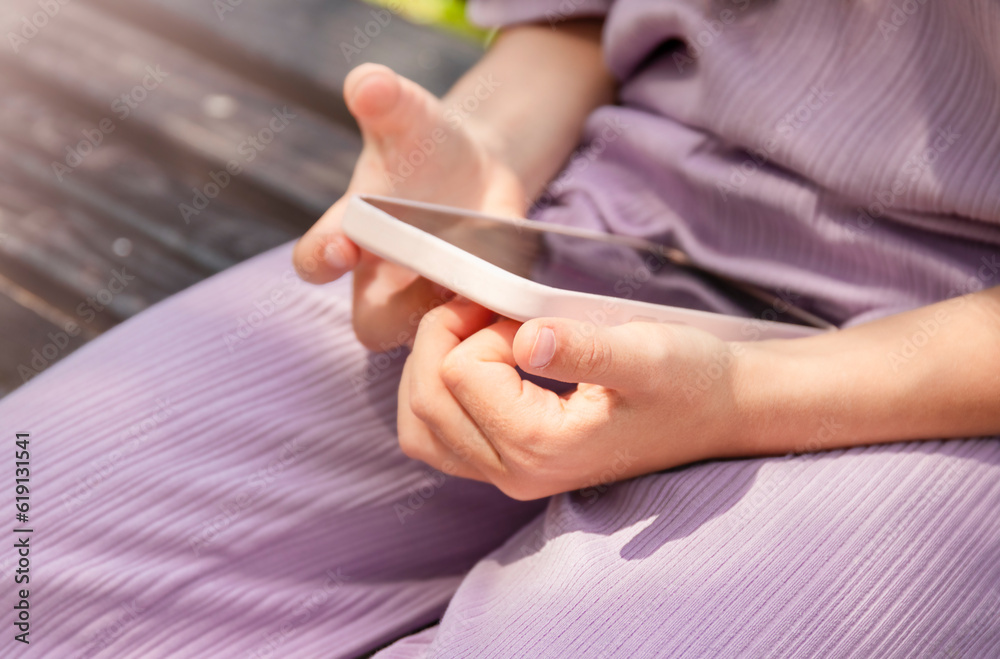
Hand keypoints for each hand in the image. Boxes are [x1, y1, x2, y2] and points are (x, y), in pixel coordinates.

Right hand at [292, 63, 526, 350]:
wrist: (476, 168)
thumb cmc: (424, 144)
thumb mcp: (408, 117)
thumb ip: (384, 100)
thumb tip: (368, 81)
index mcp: (350, 236)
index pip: (313, 261)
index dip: (321, 259)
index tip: (344, 247)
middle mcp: (382, 281)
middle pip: (371, 324)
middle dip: (395, 312)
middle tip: (430, 279)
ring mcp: (427, 303)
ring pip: (426, 340)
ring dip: (452, 319)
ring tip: (482, 283)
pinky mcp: (470, 312)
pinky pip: (477, 335)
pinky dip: (496, 318)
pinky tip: (516, 293)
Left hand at [397, 298, 745, 499]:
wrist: (720, 412)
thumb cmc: (689, 380)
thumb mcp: (645, 353)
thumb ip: (584, 348)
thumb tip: (525, 339)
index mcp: (541, 447)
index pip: (458, 375)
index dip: (480, 325)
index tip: (525, 310)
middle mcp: (516, 474)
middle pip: (425, 403)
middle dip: (441, 340)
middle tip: (486, 306)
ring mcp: (511, 475)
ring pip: (421, 428)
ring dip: (430, 369)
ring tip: (473, 331)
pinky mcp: (512, 465)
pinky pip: (441, 439)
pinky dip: (440, 395)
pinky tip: (476, 362)